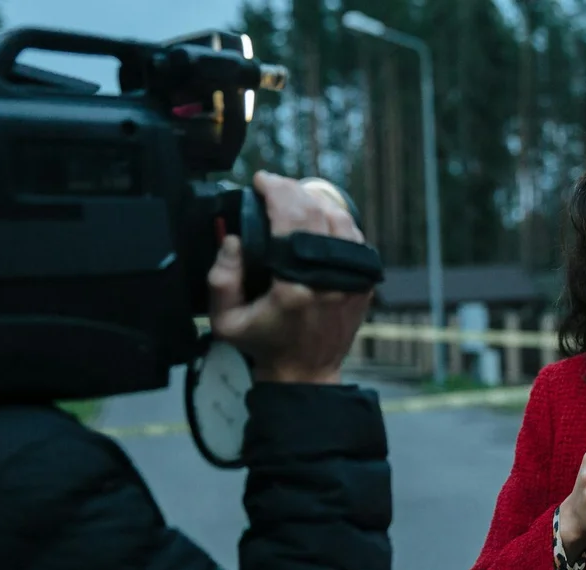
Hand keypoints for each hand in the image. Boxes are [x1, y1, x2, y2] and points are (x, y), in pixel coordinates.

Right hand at [206, 171, 371, 383]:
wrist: (307, 373)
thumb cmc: (265, 345)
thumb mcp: (226, 321)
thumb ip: (221, 278)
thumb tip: (234, 239)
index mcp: (294, 285)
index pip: (290, 219)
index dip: (275, 191)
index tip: (261, 181)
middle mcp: (329, 278)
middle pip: (316, 211)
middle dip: (293, 189)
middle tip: (274, 185)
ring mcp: (352, 278)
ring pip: (341, 218)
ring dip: (316, 200)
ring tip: (293, 197)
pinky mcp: (364, 281)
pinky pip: (354, 237)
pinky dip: (336, 220)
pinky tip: (318, 217)